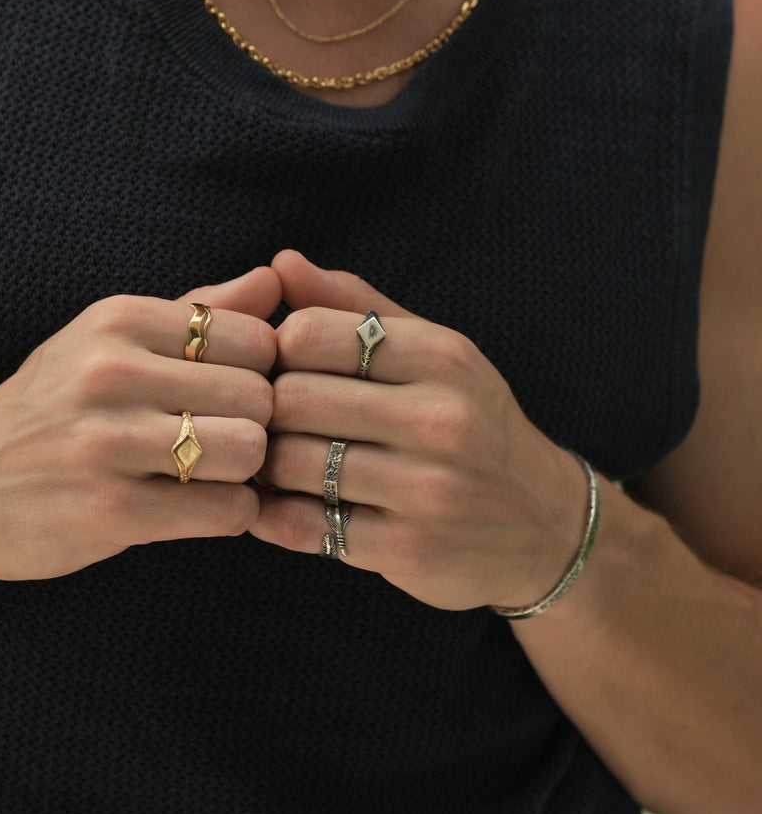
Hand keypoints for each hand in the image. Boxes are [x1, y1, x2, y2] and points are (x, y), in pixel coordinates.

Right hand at [0, 267, 279, 579]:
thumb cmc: (47, 411)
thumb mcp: (107, 341)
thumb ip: (195, 313)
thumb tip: (274, 280)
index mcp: (118, 319)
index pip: (254, 336)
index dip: (261, 374)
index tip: (235, 399)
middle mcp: (111, 371)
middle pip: (259, 396)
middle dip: (259, 427)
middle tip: (231, 445)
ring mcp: (108, 442)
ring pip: (248, 451)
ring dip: (246, 475)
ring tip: (216, 477)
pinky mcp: (111, 510)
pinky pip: (225, 510)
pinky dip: (229, 514)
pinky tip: (199, 510)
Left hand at [250, 251, 586, 611]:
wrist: (547, 527)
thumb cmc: (473, 426)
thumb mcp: (436, 354)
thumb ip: (357, 307)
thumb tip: (281, 263)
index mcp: (441, 357)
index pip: (308, 334)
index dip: (276, 353)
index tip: (284, 372)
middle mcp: (439, 420)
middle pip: (291, 399)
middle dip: (267, 412)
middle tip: (270, 423)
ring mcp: (426, 490)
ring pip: (291, 464)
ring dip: (268, 466)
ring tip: (276, 464)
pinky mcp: (407, 550)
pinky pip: (304, 527)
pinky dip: (277, 516)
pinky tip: (284, 507)